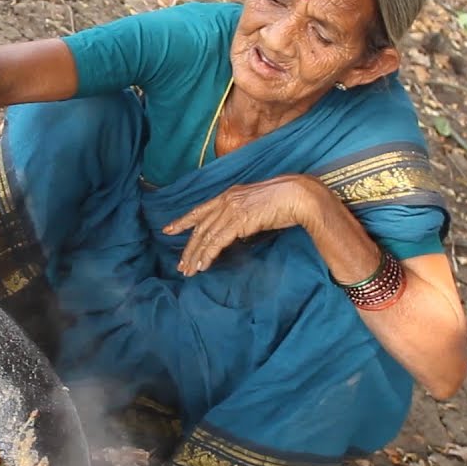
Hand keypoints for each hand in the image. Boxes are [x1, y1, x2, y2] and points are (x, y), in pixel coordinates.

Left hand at [163, 174, 325, 275]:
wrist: (299, 195)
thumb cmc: (283, 201)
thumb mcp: (255, 206)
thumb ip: (241, 216)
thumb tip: (235, 232)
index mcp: (229, 195)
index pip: (199, 210)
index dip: (182, 221)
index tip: (168, 230)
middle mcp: (226, 201)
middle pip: (199, 227)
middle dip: (188, 248)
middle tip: (181, 264)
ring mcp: (231, 210)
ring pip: (205, 237)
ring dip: (196, 256)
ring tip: (189, 270)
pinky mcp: (238, 221)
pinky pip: (217, 241)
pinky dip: (208, 255)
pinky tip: (203, 266)